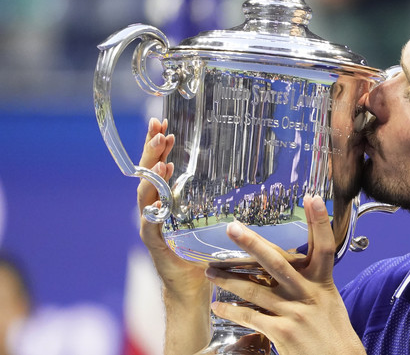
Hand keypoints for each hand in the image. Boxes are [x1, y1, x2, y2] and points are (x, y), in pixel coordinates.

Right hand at [138, 118, 210, 353]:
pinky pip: (150, 220)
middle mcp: (156, 211)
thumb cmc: (209, 256)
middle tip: (157, 127)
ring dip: (152, 171)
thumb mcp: (216, 221)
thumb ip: (225, 201)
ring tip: (161, 151)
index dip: (159, 146)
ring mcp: (152, 226)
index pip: (161, 168)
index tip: (163, 124)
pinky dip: (153, 203)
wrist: (194, 291)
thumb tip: (259, 177)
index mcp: (169, 202)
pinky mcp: (155, 243)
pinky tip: (161, 187)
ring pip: (145, 193)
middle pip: (149, 174)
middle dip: (151, 149)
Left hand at [206, 195, 365, 354]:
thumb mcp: (328, 300)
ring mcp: (295, 313)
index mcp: (323, 283)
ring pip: (255, 290)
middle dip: (252, 244)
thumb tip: (290, 267)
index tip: (312, 198)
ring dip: (228, 279)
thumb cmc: (332, 332)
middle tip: (232, 228)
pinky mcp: (282, 333)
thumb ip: (309, 283)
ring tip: (210, 270)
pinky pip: (251, 316)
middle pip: (277, 262)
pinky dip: (232, 310)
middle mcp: (309, 294)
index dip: (319, 222)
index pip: (324, 246)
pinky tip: (218, 305)